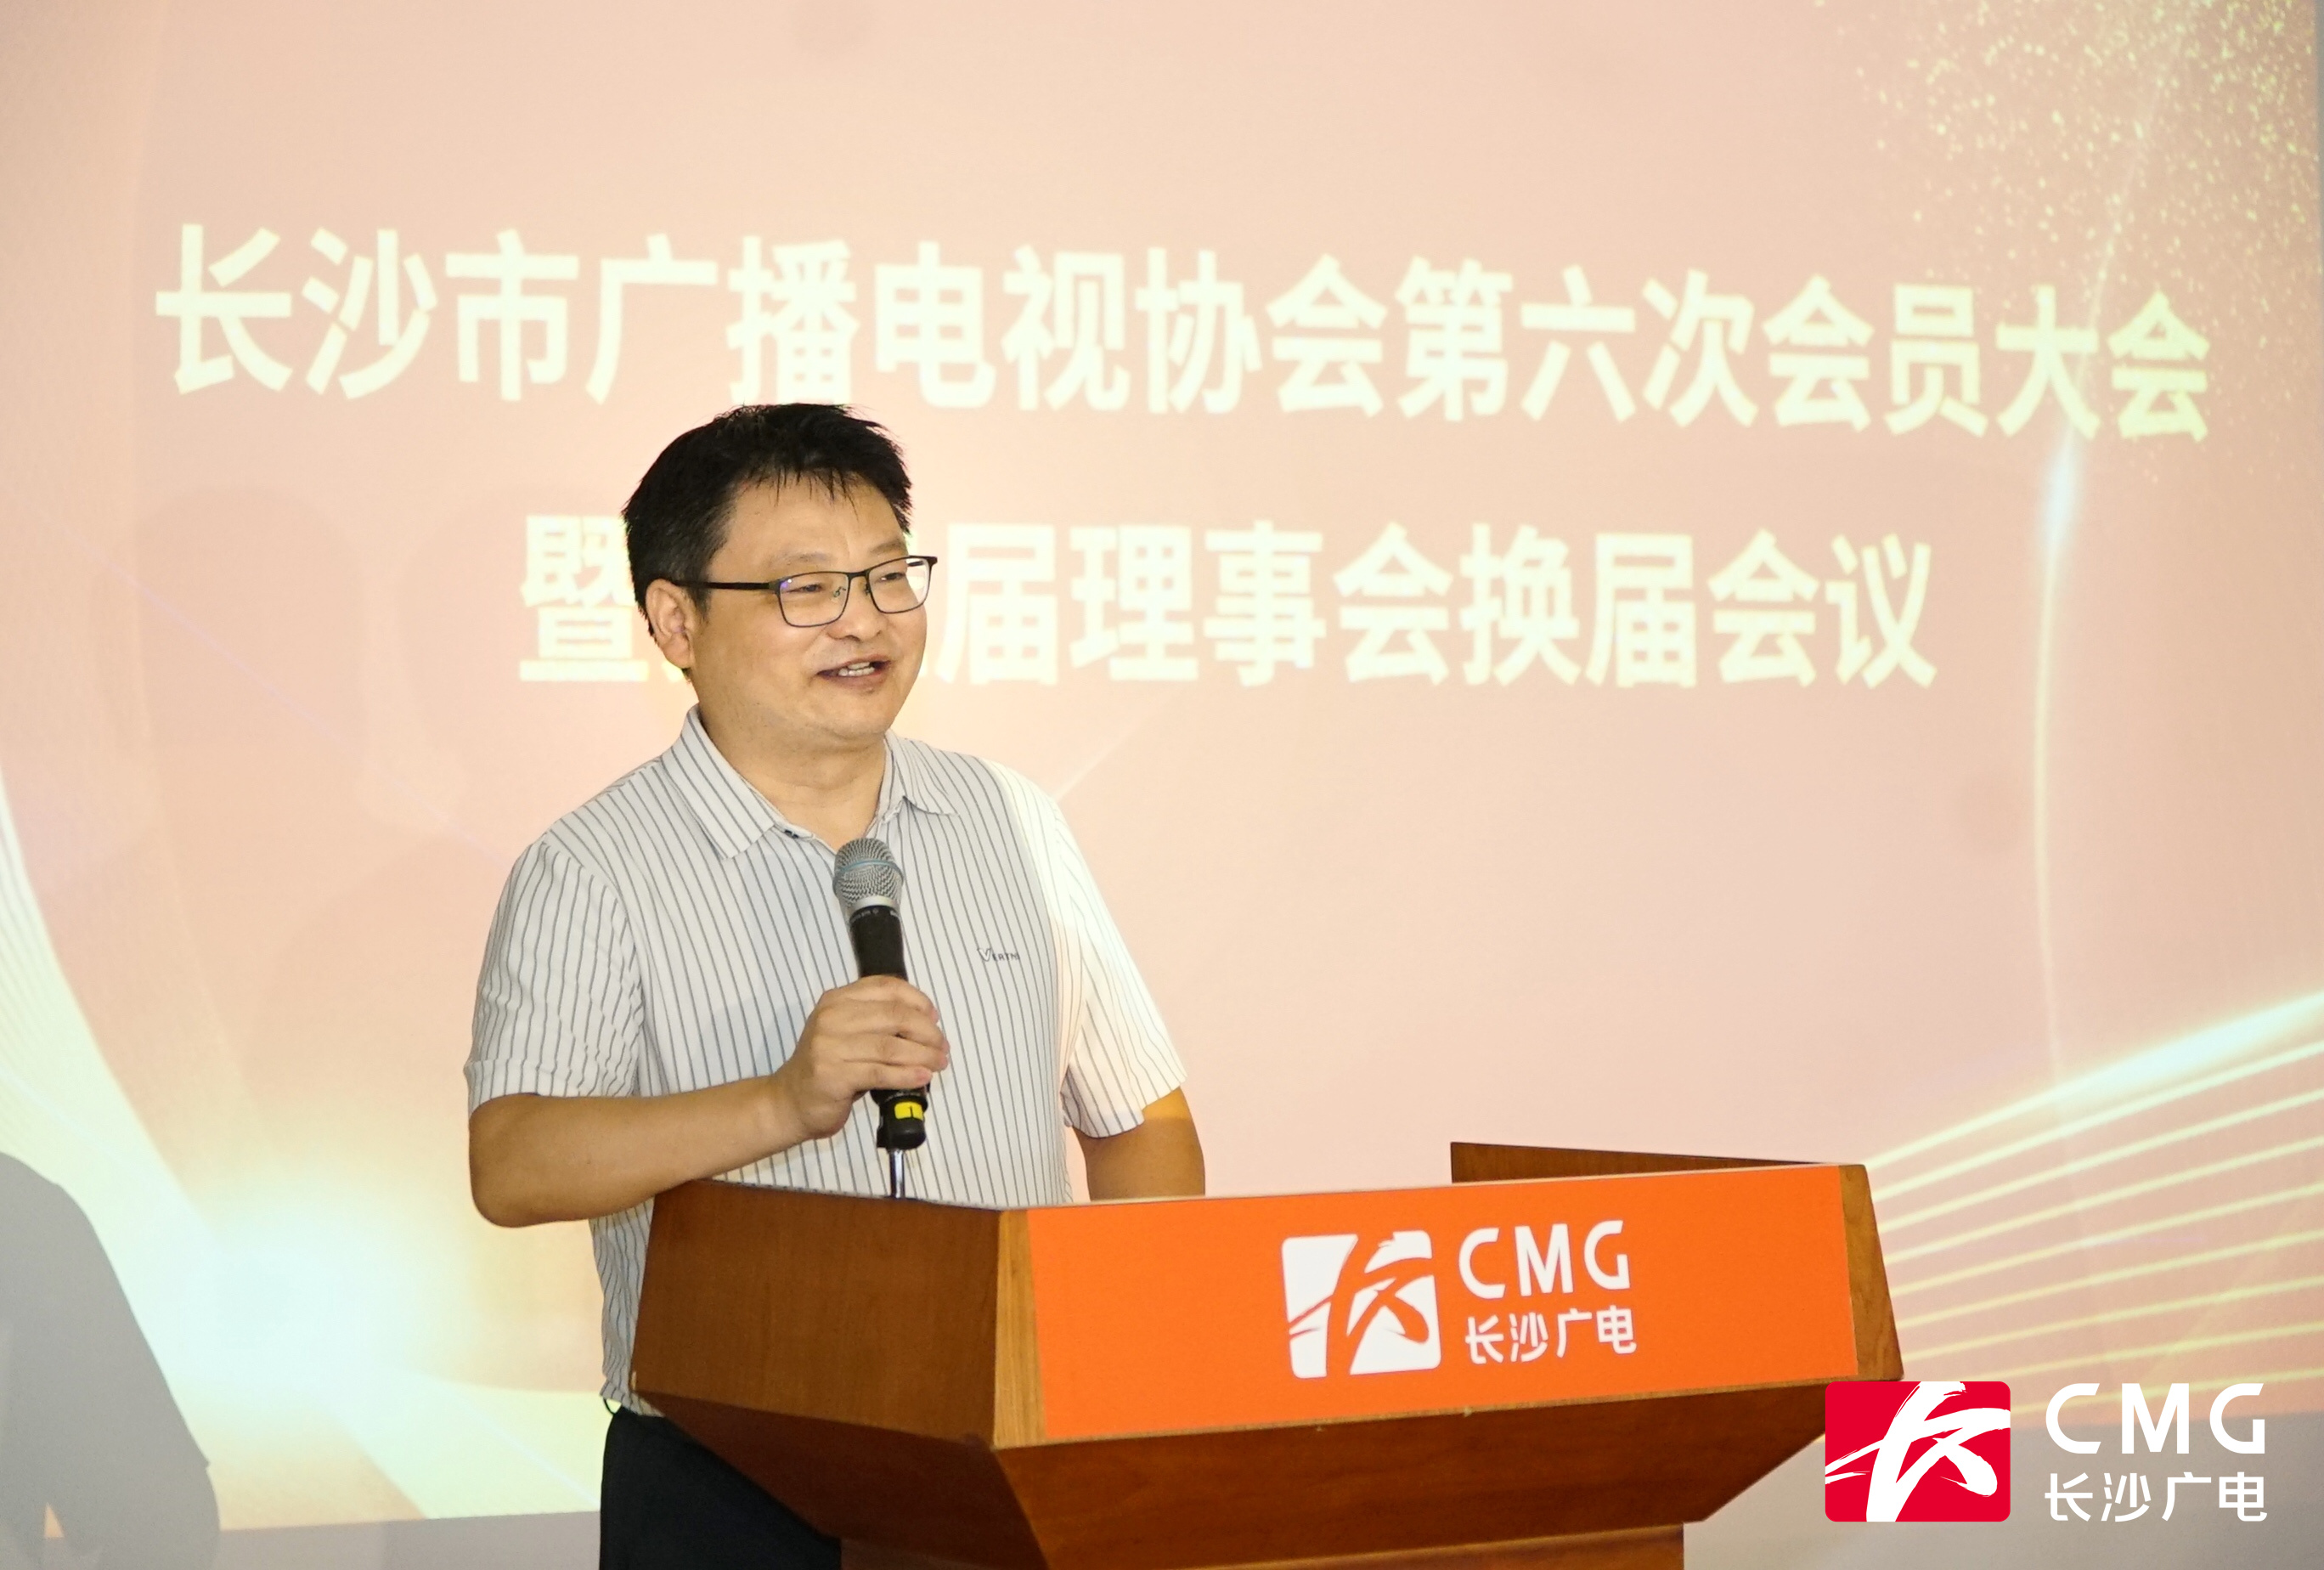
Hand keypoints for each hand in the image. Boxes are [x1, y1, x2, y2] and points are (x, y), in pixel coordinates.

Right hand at [772, 976, 949, 1140]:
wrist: (789, 1102)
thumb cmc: (826, 1067)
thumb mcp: (845, 1032)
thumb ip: (876, 1021)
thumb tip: (926, 1023)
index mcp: (836, 1000)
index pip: (886, 987)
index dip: (918, 1000)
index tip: (934, 1018)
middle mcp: (831, 1018)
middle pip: (895, 1016)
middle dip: (927, 1031)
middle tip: (941, 1047)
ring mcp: (830, 1046)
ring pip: (891, 1046)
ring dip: (923, 1055)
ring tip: (939, 1063)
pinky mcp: (834, 1075)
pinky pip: (881, 1072)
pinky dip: (907, 1075)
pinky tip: (922, 1077)